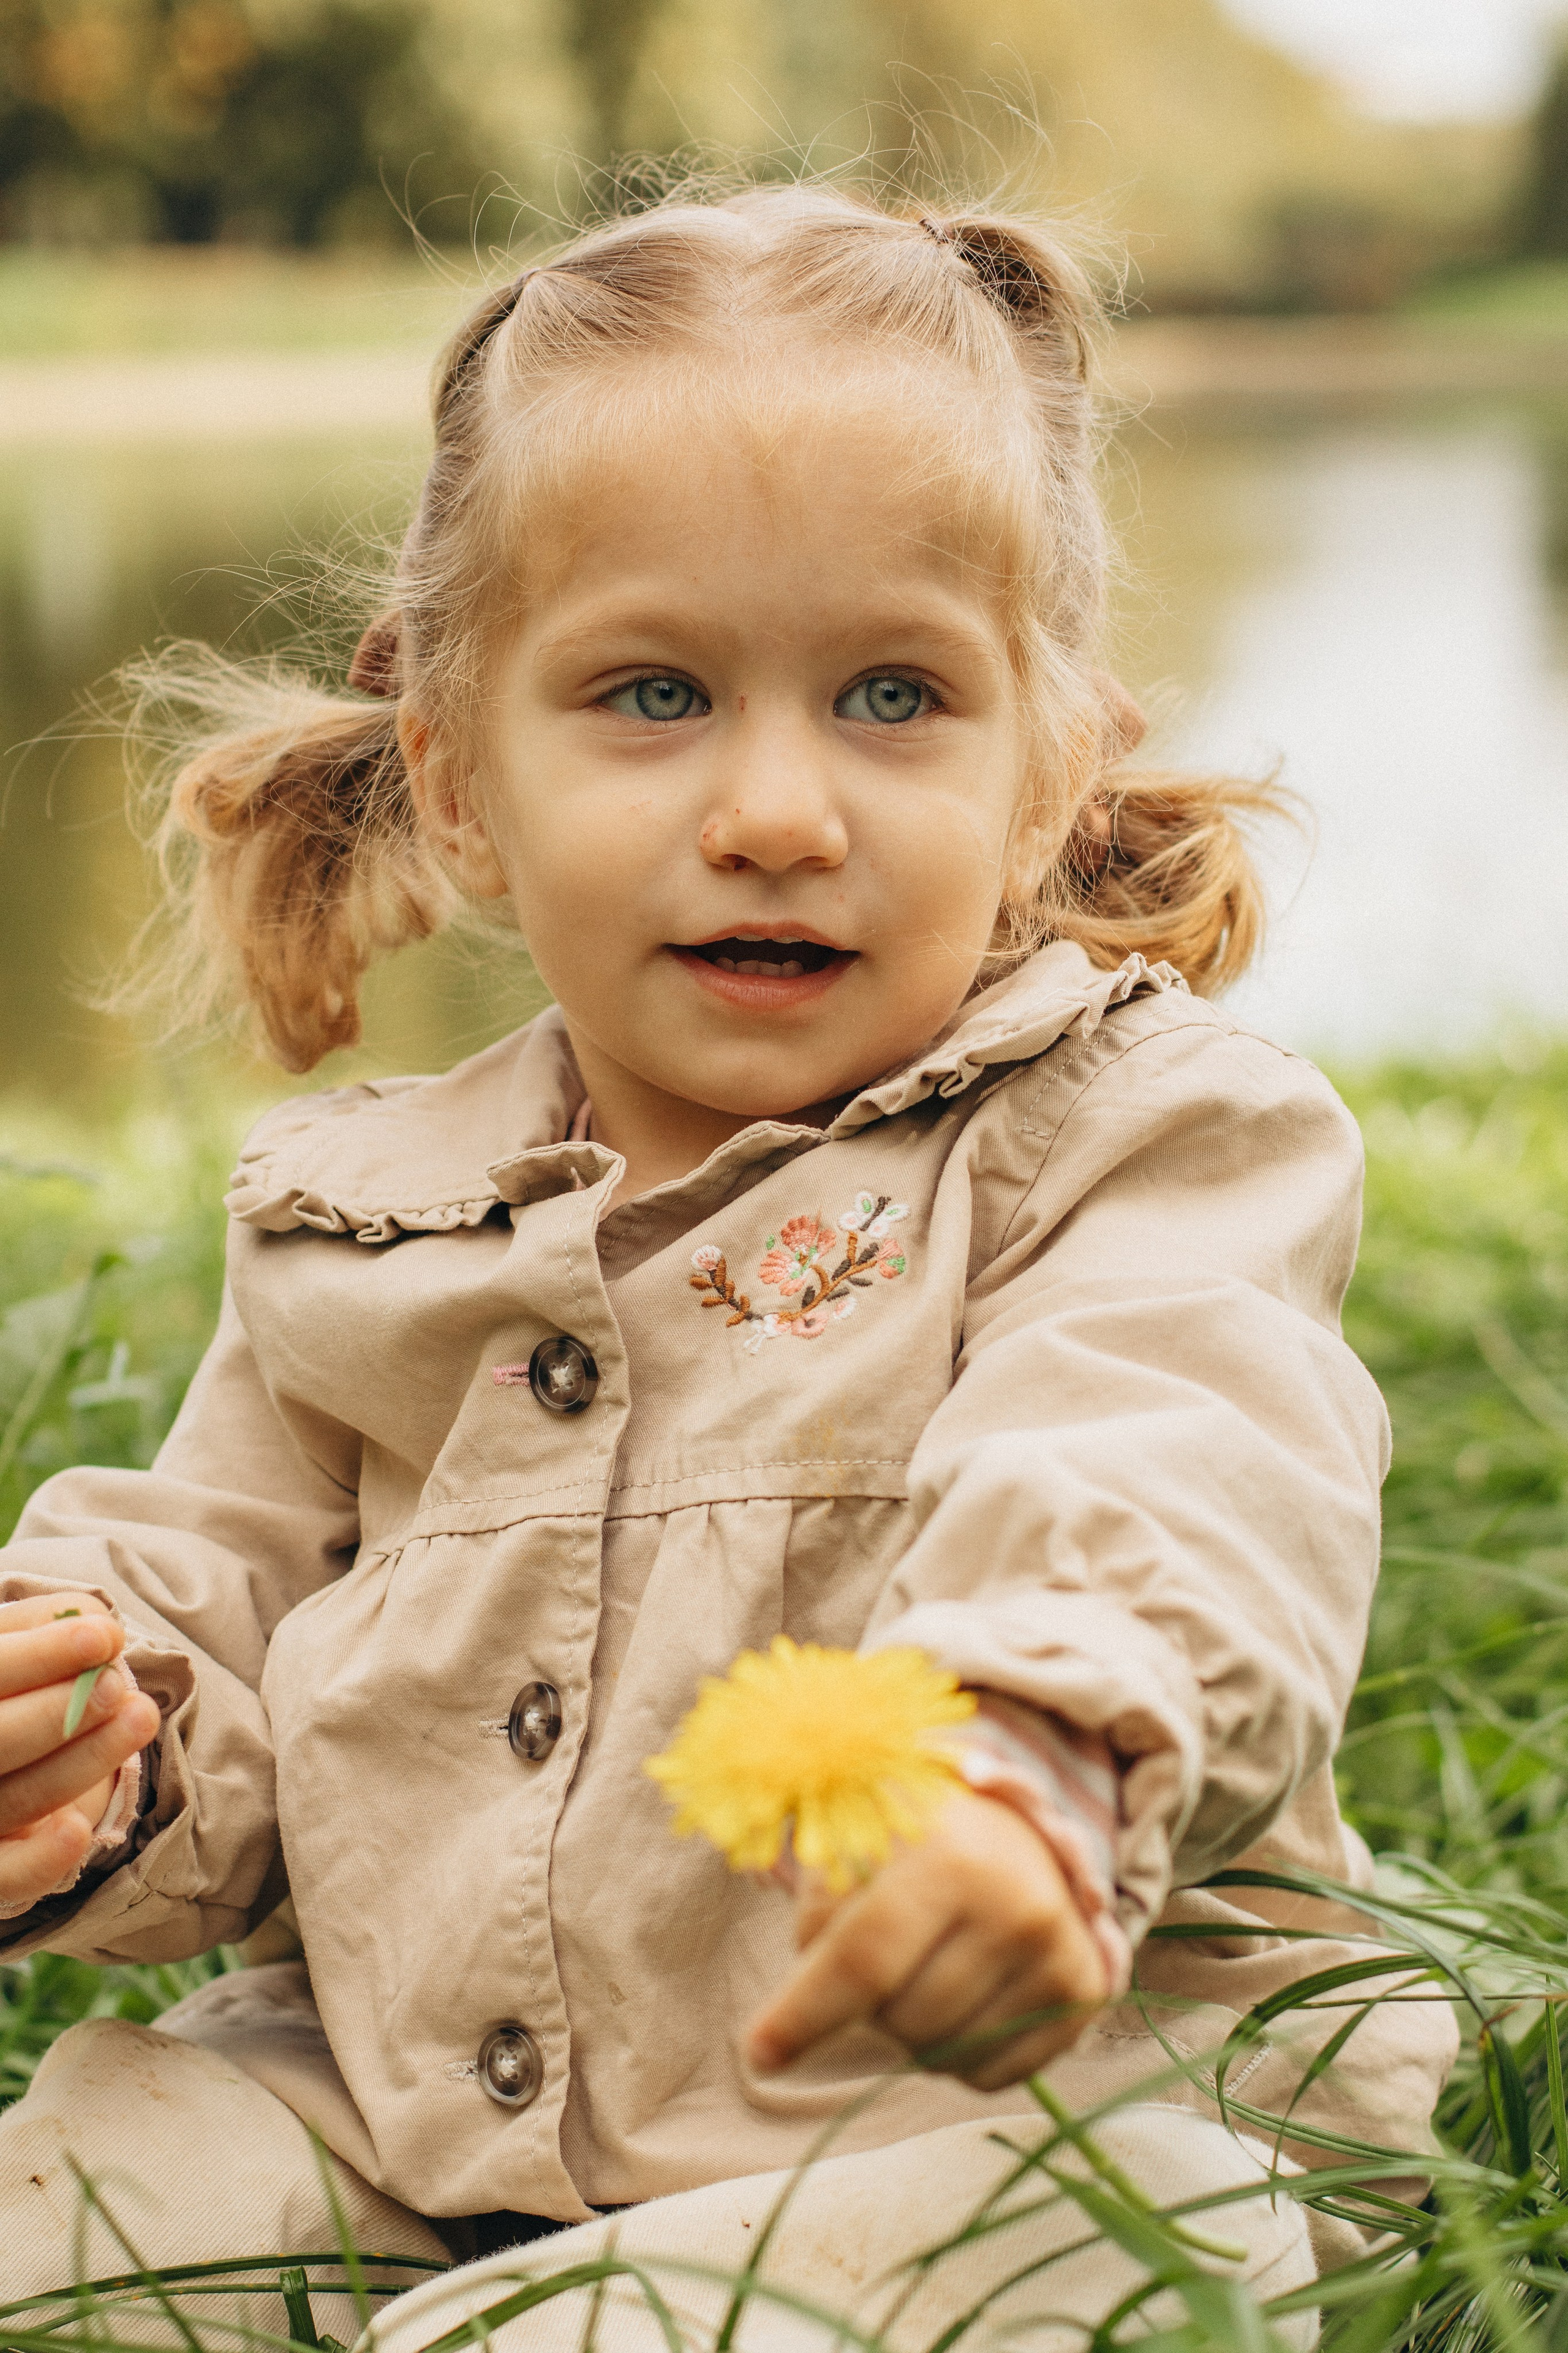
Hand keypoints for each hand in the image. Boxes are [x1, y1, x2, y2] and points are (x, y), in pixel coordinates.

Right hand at [0, 1594, 160, 1911]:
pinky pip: (7, 1876)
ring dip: (81, 1762)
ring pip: (14, 1798)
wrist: (9, 1745)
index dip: (38, 1655)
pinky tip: (77, 1832)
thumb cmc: (13, 1687)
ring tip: (141, 1718)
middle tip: (118, 1687)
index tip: (104, 1635)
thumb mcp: (19, 1647)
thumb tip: (94, 1622)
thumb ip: (42, 1627)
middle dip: (59, 1713)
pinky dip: (39, 1859)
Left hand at [747, 1791, 1108, 2090]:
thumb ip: (817, 1925)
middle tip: (881, 1953)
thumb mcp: (853, 1852)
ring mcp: (1059, 1950)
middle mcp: (1017, 1903)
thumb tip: (776, 2041)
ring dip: (912, 2032)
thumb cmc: (909, 1842)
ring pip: (946, 2055)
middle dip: (868, 2006)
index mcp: (950, 1854)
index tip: (758, 2053)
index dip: (805, 2013)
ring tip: (925, 1965)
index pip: (864, 1961)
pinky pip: (993, 2073)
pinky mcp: (1086, 1991)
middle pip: (902, 2019)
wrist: (1011, 1826)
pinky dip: (959, 2056)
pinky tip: (964, 1995)